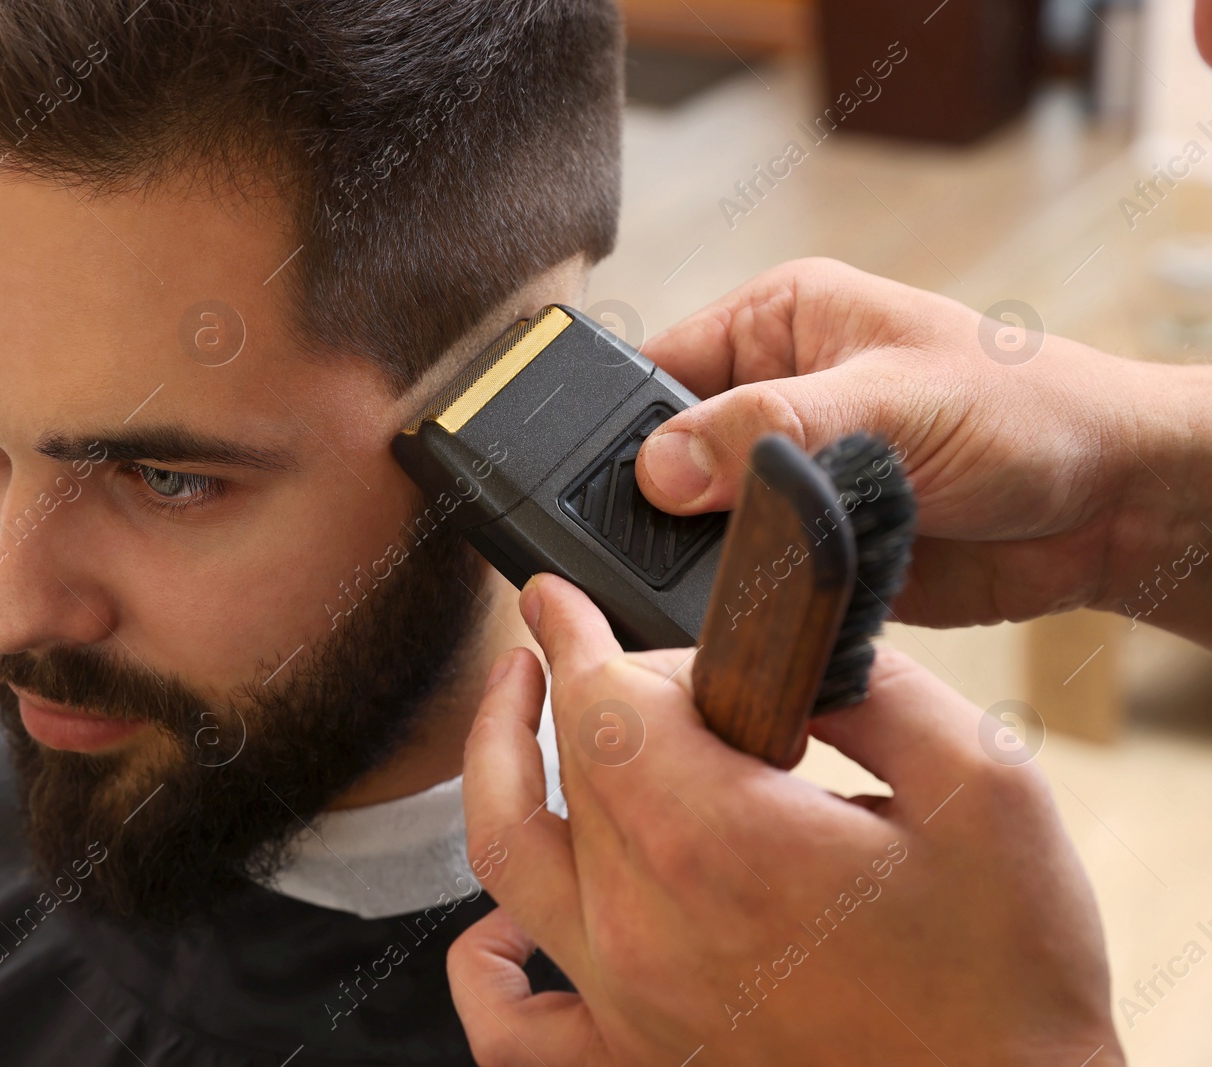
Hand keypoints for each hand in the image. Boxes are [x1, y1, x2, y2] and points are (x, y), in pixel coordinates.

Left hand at [447, 573, 1120, 1066]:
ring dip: (495, 768)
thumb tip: (788, 648)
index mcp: (722, 839)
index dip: (570, 632)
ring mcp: (627, 1000)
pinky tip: (501, 924)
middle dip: (578, 685)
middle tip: (599, 647)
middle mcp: (645, 924)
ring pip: (506, 861)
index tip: (554, 597)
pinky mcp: (635, 1060)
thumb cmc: (1009, 977)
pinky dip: (485, 961)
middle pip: (567, 766)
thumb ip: (869, 687)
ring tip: (513, 713)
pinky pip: (512, 1023)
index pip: (599, 700)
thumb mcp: (982, 785)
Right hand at [633, 258, 1211, 642]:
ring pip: (698, 528)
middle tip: (674, 540)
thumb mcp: (893, 401)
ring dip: (705, 559)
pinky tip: (750, 608)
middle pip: (664, 457)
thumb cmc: (1030, 413)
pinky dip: (742, 600)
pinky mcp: (808, 550)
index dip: (625, 428)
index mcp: (776, 326)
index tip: (611, 487)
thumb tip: (663, 467)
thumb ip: (774, 427)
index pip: (657, 370)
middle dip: (661, 505)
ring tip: (725, 575)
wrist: (1113, 510)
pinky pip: (744, 579)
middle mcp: (769, 400)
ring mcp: (786, 482)